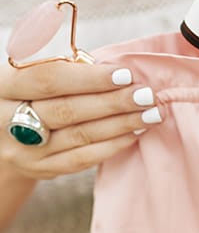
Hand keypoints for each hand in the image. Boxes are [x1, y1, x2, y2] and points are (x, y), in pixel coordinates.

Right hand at [0, 61, 160, 179]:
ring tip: (150, 113)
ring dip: (119, 124)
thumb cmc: (25, 93)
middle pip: (66, 111)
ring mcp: (25, 150)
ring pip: (78, 137)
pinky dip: (111, 145)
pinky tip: (134, 133)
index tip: (124, 74)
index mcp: (3, 86)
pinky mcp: (43, 169)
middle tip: (146, 95)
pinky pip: (81, 159)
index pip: (47, 80)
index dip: (87, 78)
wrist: (1, 138)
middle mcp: (7, 121)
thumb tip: (108, 65)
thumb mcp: (27, 72)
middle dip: (112, 102)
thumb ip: (58, 64)